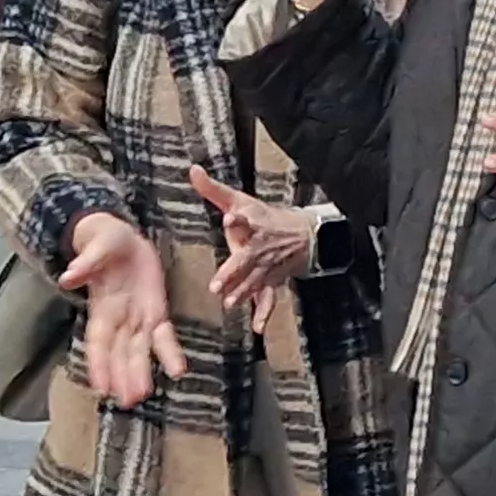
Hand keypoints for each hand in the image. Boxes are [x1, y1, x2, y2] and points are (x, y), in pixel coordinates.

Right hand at [59, 212, 184, 407]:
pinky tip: (179, 371)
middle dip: (123, 376)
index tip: (100, 386)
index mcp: (101, 307)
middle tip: (129, 401)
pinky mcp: (157, 312)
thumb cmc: (105, 243)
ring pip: (139, 351)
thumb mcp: (97, 247)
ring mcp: (138, 318)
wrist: (122, 238)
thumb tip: (68, 277)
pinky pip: (164, 335)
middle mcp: (119, 319)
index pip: (98, 341)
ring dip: (140, 373)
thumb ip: (86, 264)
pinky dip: (170, 353)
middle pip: (120, 352)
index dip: (99, 363)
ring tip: (143, 396)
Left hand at [187, 165, 318, 333]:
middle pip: (247, 258)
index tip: (230, 218)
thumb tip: (192, 169)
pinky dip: (265, 312)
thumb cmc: (263, 218)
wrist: (302, 235)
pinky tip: (258, 326)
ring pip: (255, 280)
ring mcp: (267, 266)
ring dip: (244, 292)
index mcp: (253, 224)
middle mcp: (260, 247)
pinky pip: (269, 298)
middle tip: (218, 283)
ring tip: (230, 302)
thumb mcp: (240, 200)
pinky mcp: (272, 281)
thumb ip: (213, 189)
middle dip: (233, 270)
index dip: (238, 219)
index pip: (245, 219)